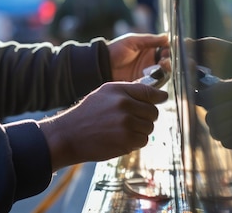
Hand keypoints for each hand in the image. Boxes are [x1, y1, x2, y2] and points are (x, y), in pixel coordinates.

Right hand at [39, 82, 167, 170]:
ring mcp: (126, 123)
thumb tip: (155, 95)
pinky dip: (135, 142)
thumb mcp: (103, 94)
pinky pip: (143, 140)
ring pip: (149, 127)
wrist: (69, 135)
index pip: (149, 92)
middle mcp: (124, 104)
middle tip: (132, 121)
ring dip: (140, 131)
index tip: (162, 99)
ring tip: (121, 130)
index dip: (158, 97)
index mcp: (118, 90)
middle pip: (153, 112)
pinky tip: (120, 139)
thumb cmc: (87, 114)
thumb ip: (127, 92)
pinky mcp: (126, 140)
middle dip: (146, 117)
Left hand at [108, 33, 168, 80]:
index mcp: (149, 50)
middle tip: (164, 60)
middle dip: (168, 61)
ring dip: (165, 70)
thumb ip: (149, 40)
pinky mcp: (143, 84)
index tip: (167, 49)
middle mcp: (150, 62)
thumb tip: (166, 37)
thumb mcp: (132, 41)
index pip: (164, 50)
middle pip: (166, 63)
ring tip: (161, 67)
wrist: (102, 65)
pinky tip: (155, 76)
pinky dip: (157, 80)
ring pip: (163, 74)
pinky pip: (155, 83)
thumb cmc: (115, 50)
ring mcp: (147, 73)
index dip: (168, 50)